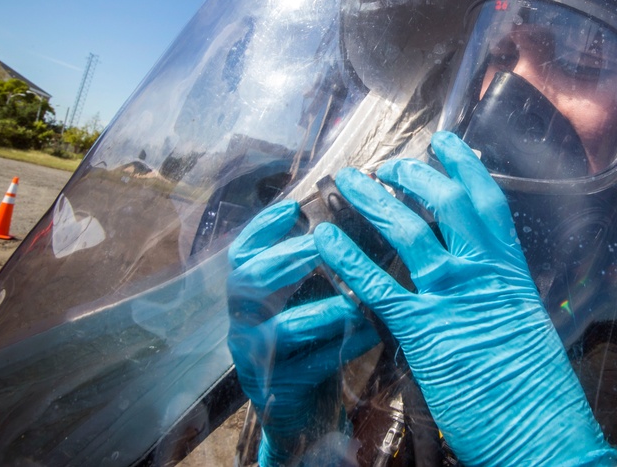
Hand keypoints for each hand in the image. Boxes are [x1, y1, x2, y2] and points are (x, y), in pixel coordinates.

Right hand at [226, 201, 378, 465]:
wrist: (304, 410)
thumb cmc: (311, 339)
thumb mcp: (308, 296)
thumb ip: (317, 265)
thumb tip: (358, 215)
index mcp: (248, 292)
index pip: (242, 252)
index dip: (263, 227)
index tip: (293, 207)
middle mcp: (243, 321)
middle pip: (248, 281)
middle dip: (290, 259)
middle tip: (324, 245)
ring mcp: (256, 358)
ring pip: (280, 328)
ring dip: (323, 310)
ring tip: (357, 298)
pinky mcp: (279, 390)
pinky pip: (311, 367)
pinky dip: (344, 348)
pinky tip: (373, 333)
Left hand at [314, 131, 616, 466]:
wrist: (542, 432)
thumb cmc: (539, 388)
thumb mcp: (526, 325)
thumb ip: (500, 294)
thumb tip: (486, 279)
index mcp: (510, 270)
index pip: (487, 200)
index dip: (464, 164)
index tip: (444, 140)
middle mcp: (481, 272)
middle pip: (445, 202)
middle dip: (413, 174)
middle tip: (387, 163)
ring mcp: (451, 298)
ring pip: (407, 230)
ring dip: (372, 200)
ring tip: (348, 181)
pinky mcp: (422, 331)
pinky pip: (376, 284)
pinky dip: (346, 257)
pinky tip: (324, 239)